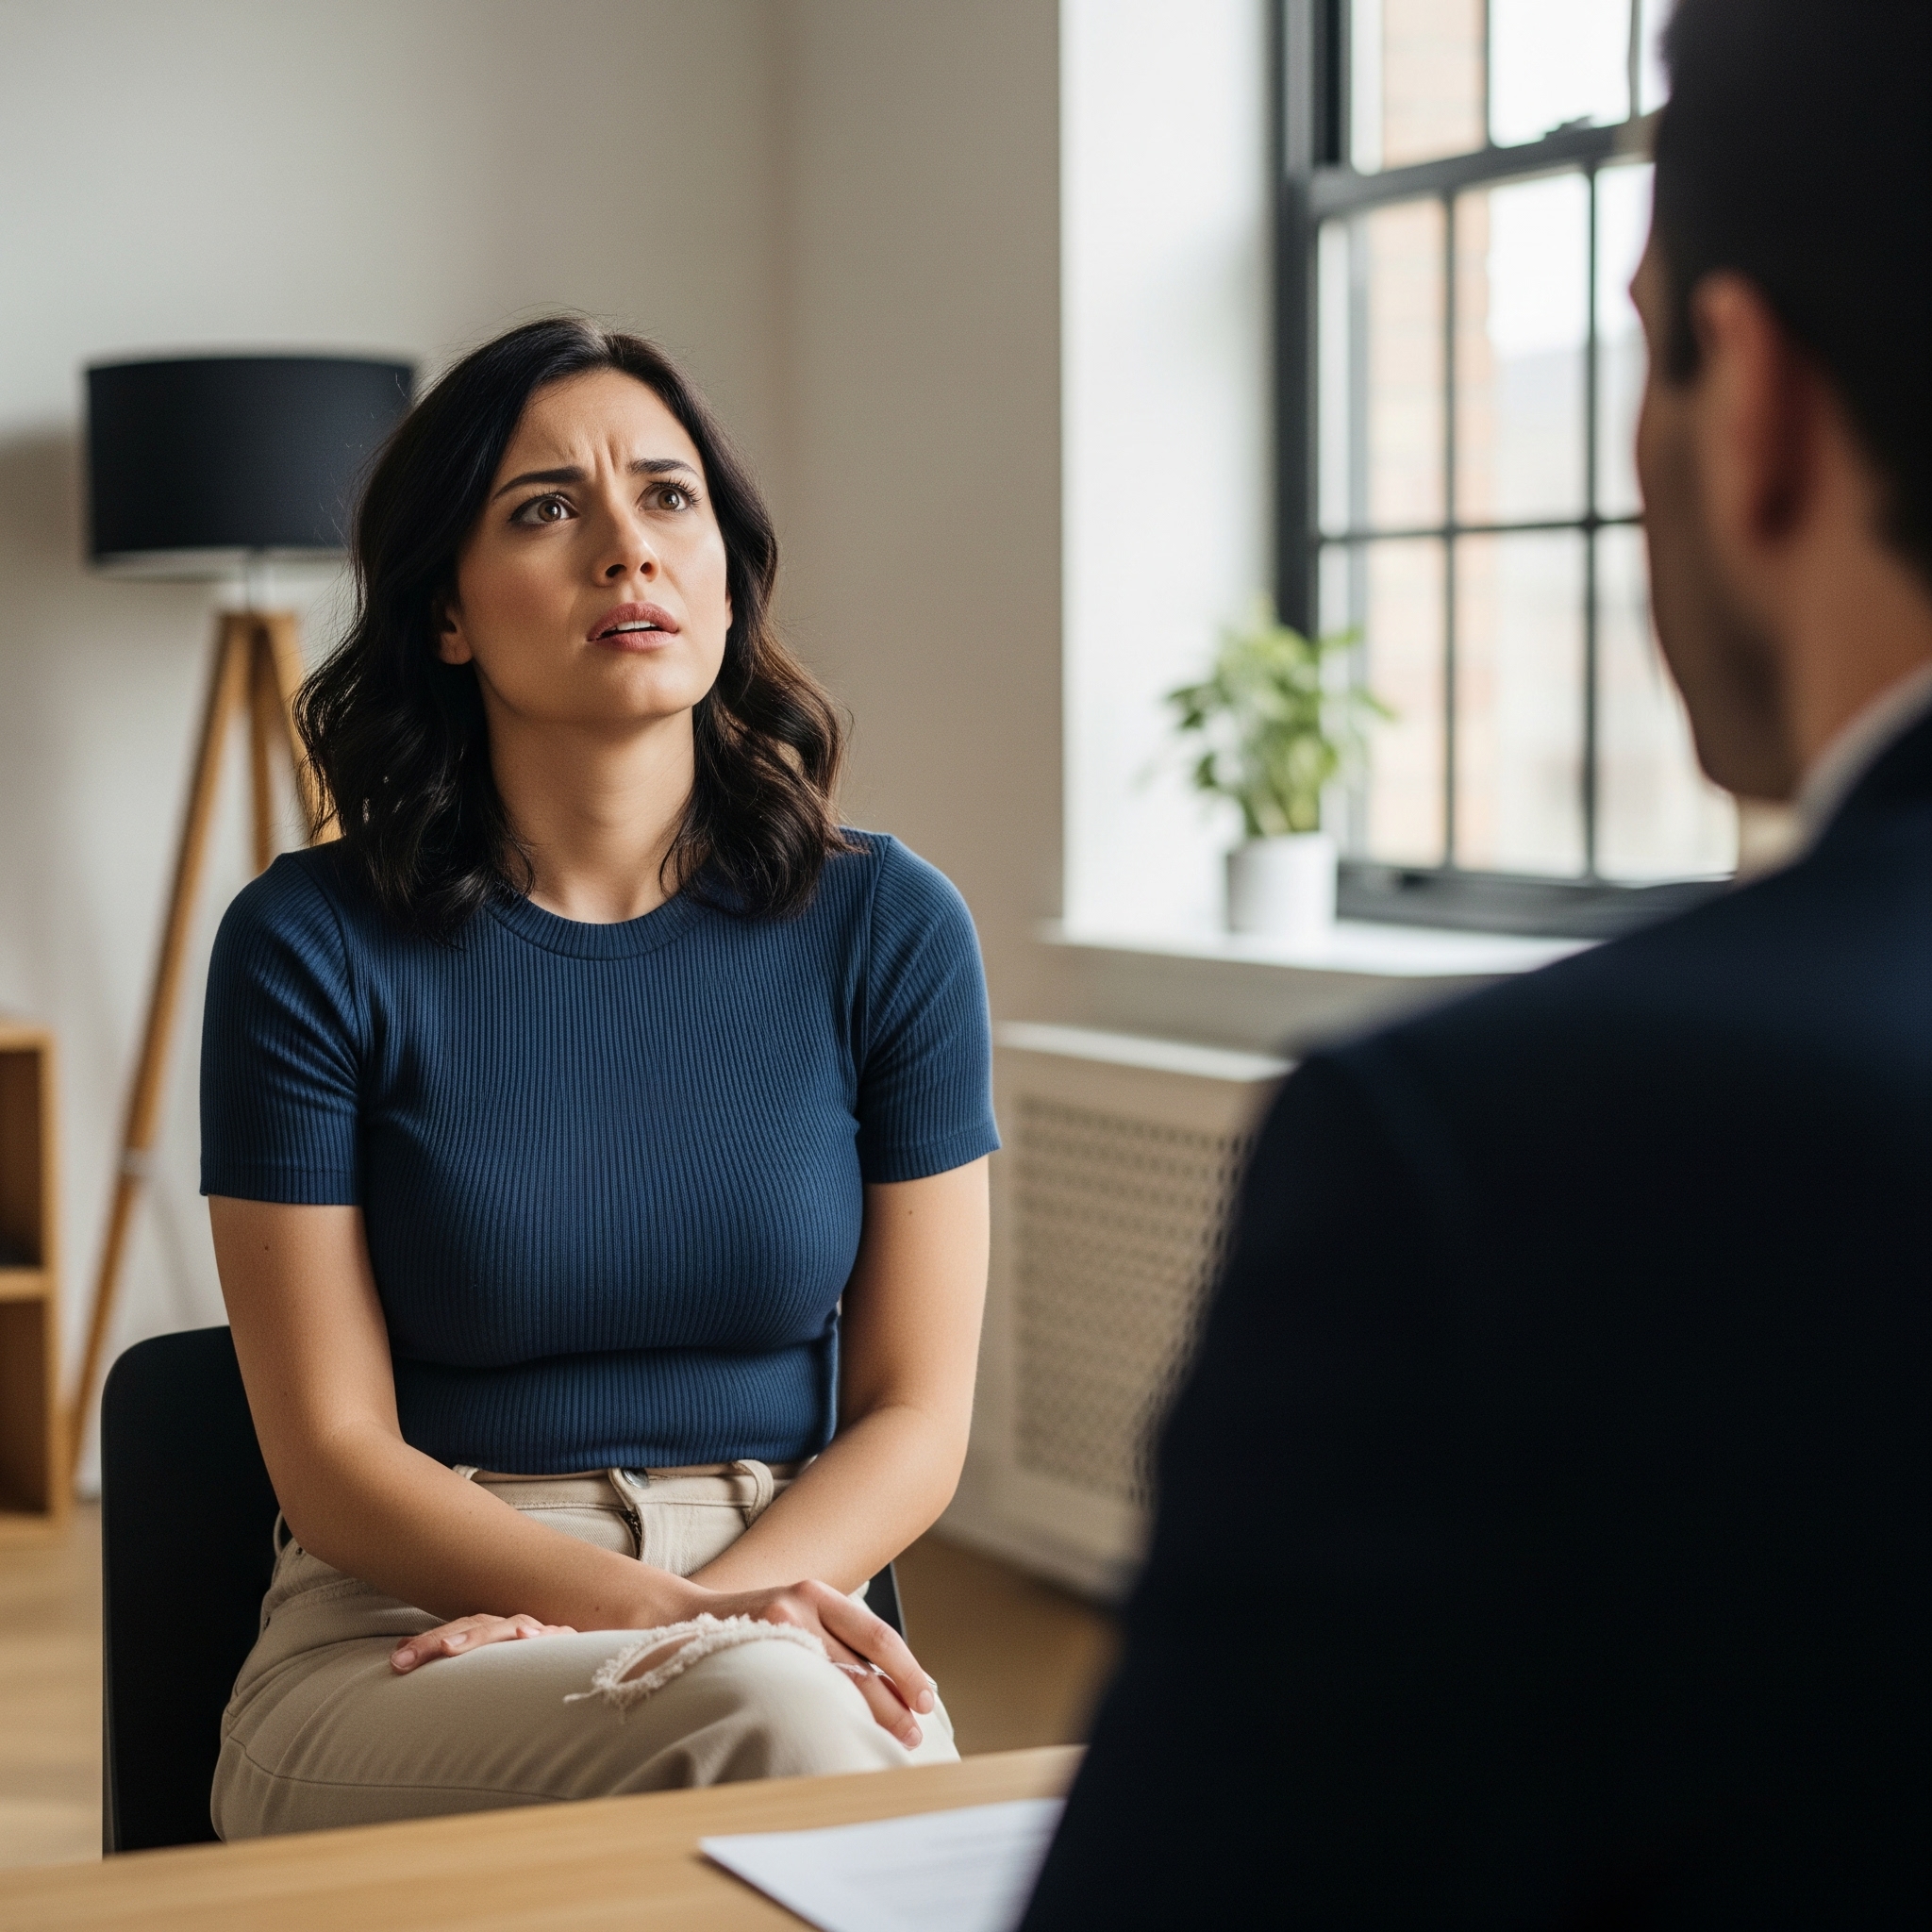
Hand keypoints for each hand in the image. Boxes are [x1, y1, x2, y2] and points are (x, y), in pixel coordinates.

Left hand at [391, 1612, 576, 1673]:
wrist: (587, 1666)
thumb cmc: (531, 1673)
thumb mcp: (488, 1668)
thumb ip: (448, 1659)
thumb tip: (398, 1652)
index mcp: (496, 1634)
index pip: (457, 1630)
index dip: (426, 1642)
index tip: (396, 1661)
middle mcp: (516, 1630)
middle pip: (476, 1625)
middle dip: (439, 1641)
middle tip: (405, 1659)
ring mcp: (543, 1635)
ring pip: (510, 1626)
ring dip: (479, 1636)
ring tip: (449, 1650)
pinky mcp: (569, 1646)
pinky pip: (558, 1637)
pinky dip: (543, 1636)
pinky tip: (527, 1639)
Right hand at [644, 1577, 936, 1748]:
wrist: (682, 1622)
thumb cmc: (753, 1625)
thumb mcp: (796, 1614)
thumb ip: (835, 1638)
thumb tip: (892, 1684)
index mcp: (818, 1593)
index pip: (877, 1635)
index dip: (906, 1670)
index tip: (925, 1699)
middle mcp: (800, 1605)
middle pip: (861, 1665)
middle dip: (893, 1703)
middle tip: (911, 1734)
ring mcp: (773, 1630)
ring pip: (834, 1683)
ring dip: (865, 1717)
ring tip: (886, 1742)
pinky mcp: (752, 1653)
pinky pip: (799, 1692)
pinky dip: (825, 1715)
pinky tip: (837, 1734)